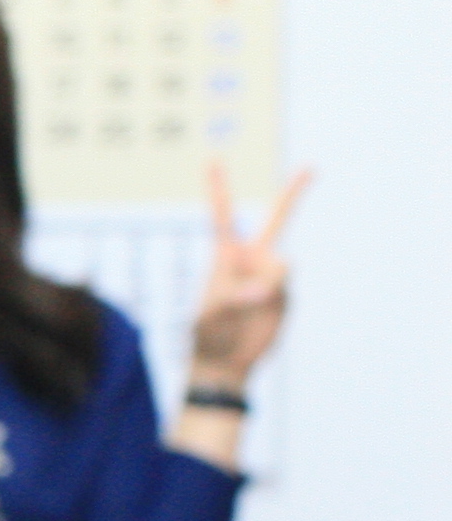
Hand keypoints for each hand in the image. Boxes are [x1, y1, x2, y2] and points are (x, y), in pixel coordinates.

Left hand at [187, 165, 308, 393]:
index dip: (218, 188)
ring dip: (267, 288)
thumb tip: (262, 289)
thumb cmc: (209, 334)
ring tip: (248, 309)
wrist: (225, 361)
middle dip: (293, 193)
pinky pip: (286, 289)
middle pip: (276, 220)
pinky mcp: (285, 293)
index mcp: (225, 257)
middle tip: (311, 167)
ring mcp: (271, 275)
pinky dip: (276, 302)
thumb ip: (236, 298)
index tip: (212, 159)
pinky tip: (262, 316)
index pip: (222, 216)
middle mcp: (251, 260)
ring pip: (281, 267)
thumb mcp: (211, 315)